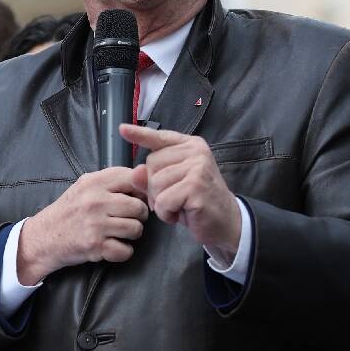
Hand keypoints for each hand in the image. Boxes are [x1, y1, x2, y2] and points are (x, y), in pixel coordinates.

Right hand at [16, 167, 147, 284]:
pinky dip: (122, 252)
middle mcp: (95, 201)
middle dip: (138, 216)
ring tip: (119, 232)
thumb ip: (113, 180)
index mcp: (94, 182)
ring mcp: (95, 224)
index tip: (135, 198)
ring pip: (136, 229)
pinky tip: (112, 246)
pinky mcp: (95, 246)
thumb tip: (145, 175)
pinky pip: (126, 251)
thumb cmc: (70, 211)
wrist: (43, 237)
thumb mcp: (86, 186)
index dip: (141, 190)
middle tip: (127, 218)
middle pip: (139, 207)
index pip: (133, 179)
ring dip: (131, 234)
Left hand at [119, 124, 240, 257]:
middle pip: (151, 164)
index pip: (160, 137)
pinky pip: (163, 200)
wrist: (227, 221)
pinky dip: (166, 213)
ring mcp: (197, 167)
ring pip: (155, 184)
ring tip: (178, 206)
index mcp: (190, 146)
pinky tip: (180, 214)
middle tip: (173, 198)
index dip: (139, 134)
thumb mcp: (173, 185)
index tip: (122, 129)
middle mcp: (195, 152)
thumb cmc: (198, 201)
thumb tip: (136, 173)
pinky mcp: (196, 186)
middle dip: (154, 187)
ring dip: (160, 203)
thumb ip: (153, 176)